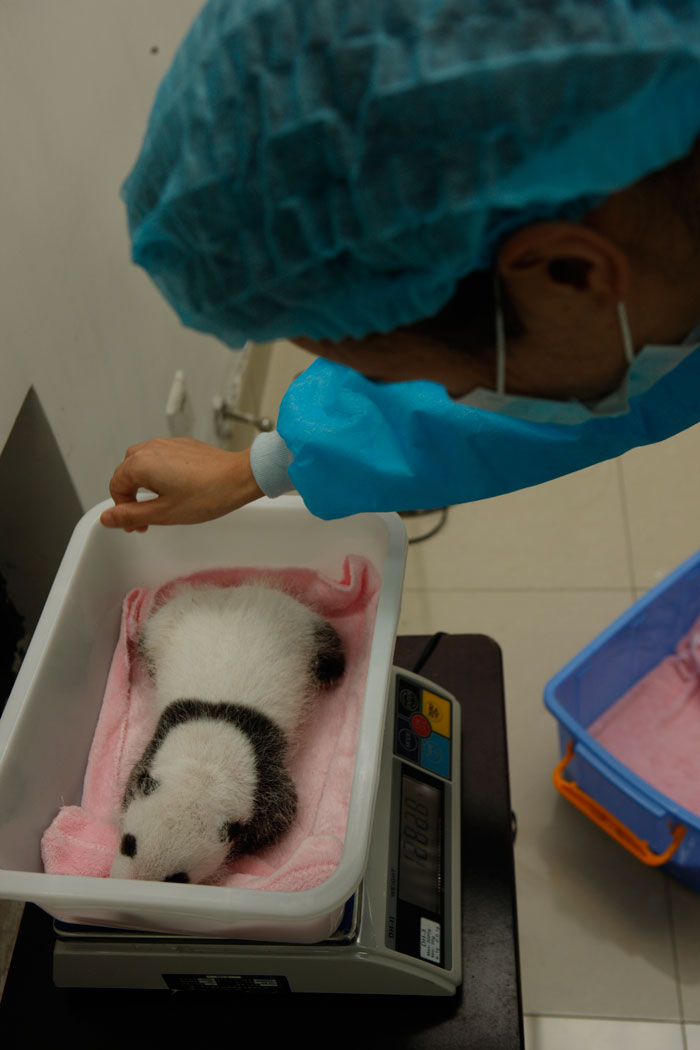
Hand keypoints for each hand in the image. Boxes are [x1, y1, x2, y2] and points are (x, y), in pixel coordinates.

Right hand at [100, 438, 263, 531]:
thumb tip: (106, 518)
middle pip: (126, 473)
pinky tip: (177, 489)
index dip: (123, 509)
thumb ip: (131, 516)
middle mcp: (150, 448)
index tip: (137, 525)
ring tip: (161, 503)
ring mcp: (167, 443)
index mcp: (140, 463)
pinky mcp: (182, 445)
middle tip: (147, 517)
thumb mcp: (163, 514)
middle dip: (132, 496)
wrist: (239, 477)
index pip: (116, 486)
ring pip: (142, 464)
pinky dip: (160, 474)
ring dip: (144, 484)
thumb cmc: (207, 495)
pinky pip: (160, 458)